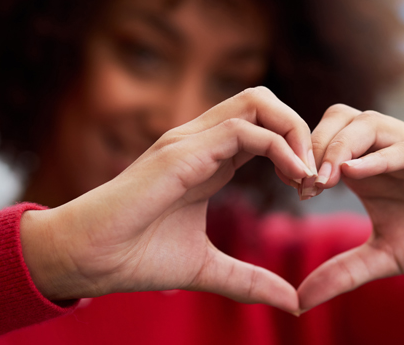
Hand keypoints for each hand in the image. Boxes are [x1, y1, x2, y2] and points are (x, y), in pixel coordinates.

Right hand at [20, 87, 315, 313]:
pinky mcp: (181, 152)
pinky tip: (295, 179)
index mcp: (209, 159)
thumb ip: (249, 280)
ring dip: (294, 132)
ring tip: (309, 176)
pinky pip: (243, 130)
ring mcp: (189, 141)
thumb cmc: (136, 257)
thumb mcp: (207, 268)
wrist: (88, 259)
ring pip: (258, 102)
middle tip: (315, 176)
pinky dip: (279, 147)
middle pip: (264, 101)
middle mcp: (201, 141)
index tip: (311, 190)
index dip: (295, 150)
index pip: (263, 128)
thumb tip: (291, 302)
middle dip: (301, 129)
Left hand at [297, 104, 403, 310]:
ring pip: (371, 124)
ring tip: (324, 179)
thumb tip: (299, 302)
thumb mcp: (384, 258)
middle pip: (343, 119)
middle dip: (318, 145)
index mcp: (372, 164)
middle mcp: (392, 148)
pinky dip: (381, 156)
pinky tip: (356, 172)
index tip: (295, 188)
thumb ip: (343, 272)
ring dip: (341, 147)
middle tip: (306, 182)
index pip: (329, 137)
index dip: (307, 157)